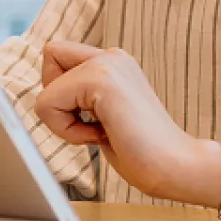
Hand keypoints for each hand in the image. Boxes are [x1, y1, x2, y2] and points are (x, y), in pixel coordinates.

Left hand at [35, 41, 220, 204]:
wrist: (174, 165)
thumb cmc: (141, 152)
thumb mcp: (104, 115)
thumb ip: (83, 98)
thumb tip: (48, 99)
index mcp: (115, 62)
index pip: (60, 55)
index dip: (61, 91)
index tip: (91, 118)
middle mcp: (111, 56)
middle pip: (50, 55)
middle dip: (56, 98)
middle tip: (90, 123)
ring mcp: (108, 64)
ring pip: (46, 87)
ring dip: (62, 122)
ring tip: (101, 131)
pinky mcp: (101, 80)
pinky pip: (48, 105)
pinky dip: (66, 131)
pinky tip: (102, 135)